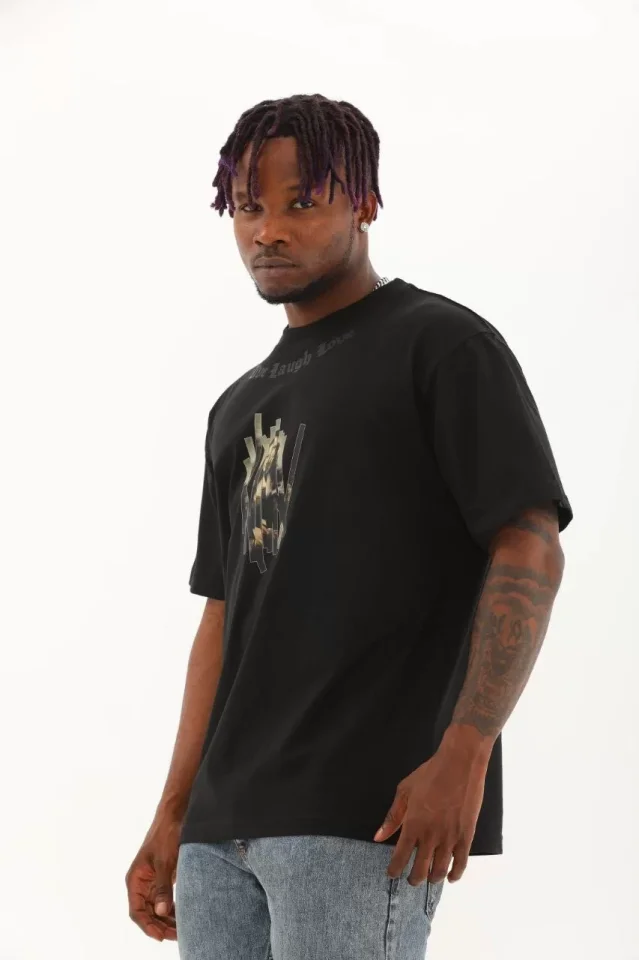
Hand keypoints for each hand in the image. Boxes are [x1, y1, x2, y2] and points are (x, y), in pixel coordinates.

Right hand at [125, 816, 180, 941]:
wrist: (175, 815)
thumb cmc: (166, 835)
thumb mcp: (165, 862)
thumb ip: (163, 887)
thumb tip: (162, 912)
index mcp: (135, 879)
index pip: (136, 911)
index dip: (147, 926)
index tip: (161, 936)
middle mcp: (141, 883)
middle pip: (147, 912)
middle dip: (160, 925)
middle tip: (178, 935)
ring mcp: (151, 881)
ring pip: (156, 908)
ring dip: (166, 919)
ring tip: (182, 929)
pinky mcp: (162, 878)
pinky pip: (164, 898)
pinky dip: (172, 908)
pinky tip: (182, 916)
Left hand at [373, 740, 487, 885]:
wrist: (459, 764)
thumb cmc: (430, 774)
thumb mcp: (405, 791)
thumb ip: (392, 816)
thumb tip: (378, 837)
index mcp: (413, 824)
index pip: (400, 857)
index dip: (394, 869)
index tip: (392, 874)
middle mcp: (431, 836)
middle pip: (420, 870)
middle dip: (413, 879)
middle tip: (410, 879)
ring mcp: (450, 838)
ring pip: (439, 870)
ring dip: (432, 879)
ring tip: (428, 879)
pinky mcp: (466, 836)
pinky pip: (461, 863)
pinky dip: (455, 874)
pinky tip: (450, 877)